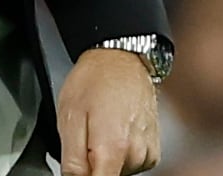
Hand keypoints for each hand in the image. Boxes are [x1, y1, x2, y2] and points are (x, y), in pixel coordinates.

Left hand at [57, 48, 160, 175]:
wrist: (121, 59)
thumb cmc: (95, 80)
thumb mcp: (69, 118)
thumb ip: (72, 162)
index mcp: (113, 149)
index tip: (79, 165)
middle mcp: (135, 154)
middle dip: (91, 166)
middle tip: (85, 137)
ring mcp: (147, 153)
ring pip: (118, 173)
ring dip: (106, 160)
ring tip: (101, 129)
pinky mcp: (153, 151)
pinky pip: (131, 165)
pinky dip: (120, 155)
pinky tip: (115, 131)